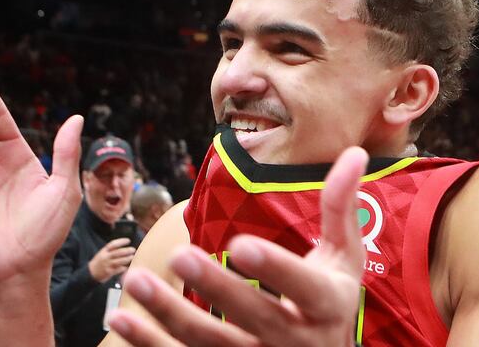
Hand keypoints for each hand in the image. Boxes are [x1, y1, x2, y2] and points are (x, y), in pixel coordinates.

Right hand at [89, 238, 136, 281]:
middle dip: (127, 250)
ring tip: (132, 257)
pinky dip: (124, 268)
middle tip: (133, 249)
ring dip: (127, 259)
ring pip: (119, 261)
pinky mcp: (109, 272)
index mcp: (103, 251)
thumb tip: (124, 247)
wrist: (90, 273)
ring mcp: (107, 265)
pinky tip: (127, 266)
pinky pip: (118, 269)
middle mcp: (105, 257)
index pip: (113, 244)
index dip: (121, 241)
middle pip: (117, 252)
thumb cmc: (99, 262)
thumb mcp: (102, 253)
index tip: (128, 240)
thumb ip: (111, 250)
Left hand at [108, 147, 367, 346]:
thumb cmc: (329, 300)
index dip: (273, 268)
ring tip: (136, 279)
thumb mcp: (344, 257)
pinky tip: (123, 317)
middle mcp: (294, 339)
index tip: (240, 244)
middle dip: (215, 287)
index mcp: (326, 303)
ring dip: (170, 314)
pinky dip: (152, 343)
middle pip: (251, 315)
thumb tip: (355, 152)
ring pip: (211, 343)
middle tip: (180, 255)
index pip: (302, 285)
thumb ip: (341, 207)